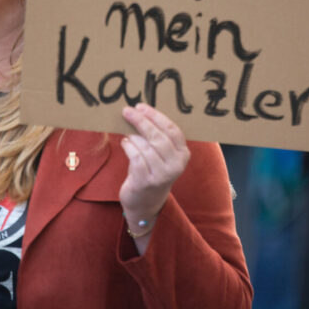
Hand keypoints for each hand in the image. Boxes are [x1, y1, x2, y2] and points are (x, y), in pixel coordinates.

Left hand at [119, 104, 190, 240]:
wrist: (146, 202)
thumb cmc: (152, 170)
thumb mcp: (161, 154)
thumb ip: (157, 136)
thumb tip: (139, 110)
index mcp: (183, 154)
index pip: (172, 130)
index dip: (156, 116)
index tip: (141, 106)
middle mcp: (176, 165)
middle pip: (158, 137)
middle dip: (141, 121)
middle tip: (127, 111)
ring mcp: (161, 175)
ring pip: (146, 147)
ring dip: (133, 136)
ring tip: (127, 132)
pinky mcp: (146, 182)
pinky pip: (136, 158)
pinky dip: (129, 147)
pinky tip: (125, 143)